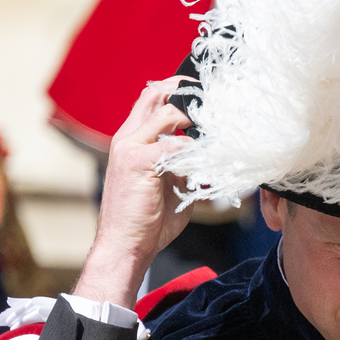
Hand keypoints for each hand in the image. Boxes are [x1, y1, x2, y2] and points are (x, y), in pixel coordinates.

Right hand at [72, 78, 192, 306]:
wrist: (125, 247)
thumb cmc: (146, 222)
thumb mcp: (167, 185)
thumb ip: (180, 166)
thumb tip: (204, 157)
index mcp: (131, 141)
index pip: (151, 100)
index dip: (176, 92)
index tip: (202, 96)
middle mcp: (127, 139)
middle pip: (154, 95)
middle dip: (185, 92)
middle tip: (211, 100)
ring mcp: (130, 148)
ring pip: (165, 113)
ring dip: (193, 118)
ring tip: (214, 128)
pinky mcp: (138, 163)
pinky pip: (171, 144)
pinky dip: (192, 148)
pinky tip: (203, 160)